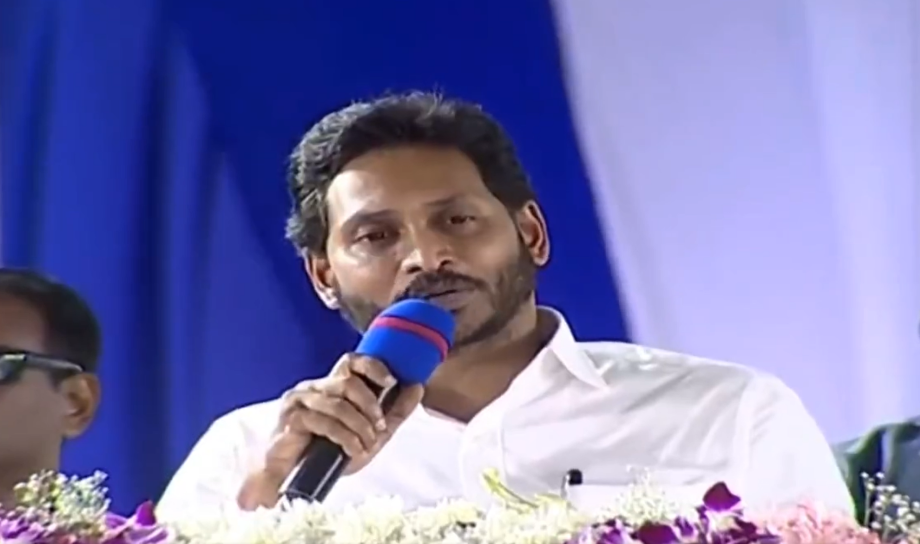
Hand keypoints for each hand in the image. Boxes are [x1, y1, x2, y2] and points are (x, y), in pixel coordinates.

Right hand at [236, 353, 423, 509]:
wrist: (295, 480)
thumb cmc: (329, 453)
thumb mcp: (371, 434)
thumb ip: (394, 412)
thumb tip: (418, 386)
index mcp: (331, 385)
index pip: (351, 361)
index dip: (373, 366)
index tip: (391, 382)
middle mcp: (314, 387)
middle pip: (347, 382)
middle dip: (370, 406)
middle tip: (379, 427)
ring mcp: (299, 400)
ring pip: (338, 404)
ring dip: (359, 427)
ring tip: (367, 445)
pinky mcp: (290, 418)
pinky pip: (324, 422)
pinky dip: (344, 438)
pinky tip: (352, 451)